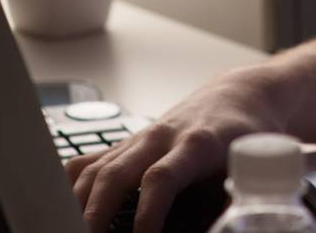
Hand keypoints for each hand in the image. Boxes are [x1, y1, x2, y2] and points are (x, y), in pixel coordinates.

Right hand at [67, 70, 282, 232]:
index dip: (149, 212)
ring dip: (78, 202)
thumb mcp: (251, 167)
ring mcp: (141, 138)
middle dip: (96, 211)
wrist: (240, 96)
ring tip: (70, 229)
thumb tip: (224, 228)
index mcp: (196, 144)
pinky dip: (72, 183)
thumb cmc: (246, 134)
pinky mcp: (129, 142)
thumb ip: (235, 202)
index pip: (161, 178)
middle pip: (116, 172)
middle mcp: (162, 137)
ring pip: (96, 166)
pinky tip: (64, 205)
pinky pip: (90, 159)